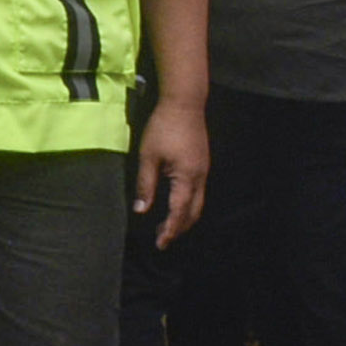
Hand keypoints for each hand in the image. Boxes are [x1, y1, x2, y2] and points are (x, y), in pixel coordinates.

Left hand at [137, 94, 209, 247]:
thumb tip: (141, 210)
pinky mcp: (202, 163)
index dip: (170, 230)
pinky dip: (188, 204)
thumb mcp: (148, 156)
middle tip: (163, 238)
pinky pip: (199, 191)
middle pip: (193, 212)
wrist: (184, 102)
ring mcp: (204, 169)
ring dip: (184, 217)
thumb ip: (145, 185)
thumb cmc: (163, 127)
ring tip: (168, 225)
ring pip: (198, 203)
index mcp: (187, 177)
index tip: (160, 243)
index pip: (179, 212)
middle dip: (179, 228)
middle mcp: (200, 177)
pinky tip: (176, 202)